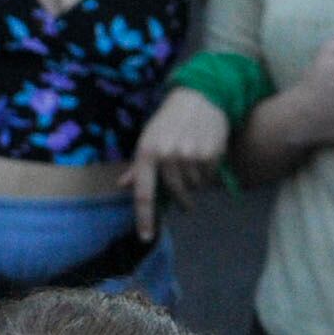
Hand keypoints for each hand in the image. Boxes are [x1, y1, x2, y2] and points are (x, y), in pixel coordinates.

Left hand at [129, 81, 232, 234]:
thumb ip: (139, 166)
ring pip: (194, 186)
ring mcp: (190, 155)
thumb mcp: (149, 139)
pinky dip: (207, 172)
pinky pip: (209, 176)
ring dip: (195, 181)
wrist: (199, 97)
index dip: (144, 218)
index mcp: (147, 153)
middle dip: (181, 199)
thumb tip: (123, 185)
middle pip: (174, 193)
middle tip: (185, 199)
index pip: (143, 194)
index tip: (145, 237)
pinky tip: (205, 154)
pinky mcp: (210, 154)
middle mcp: (167, 155)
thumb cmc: (169, 121)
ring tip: (194, 160)